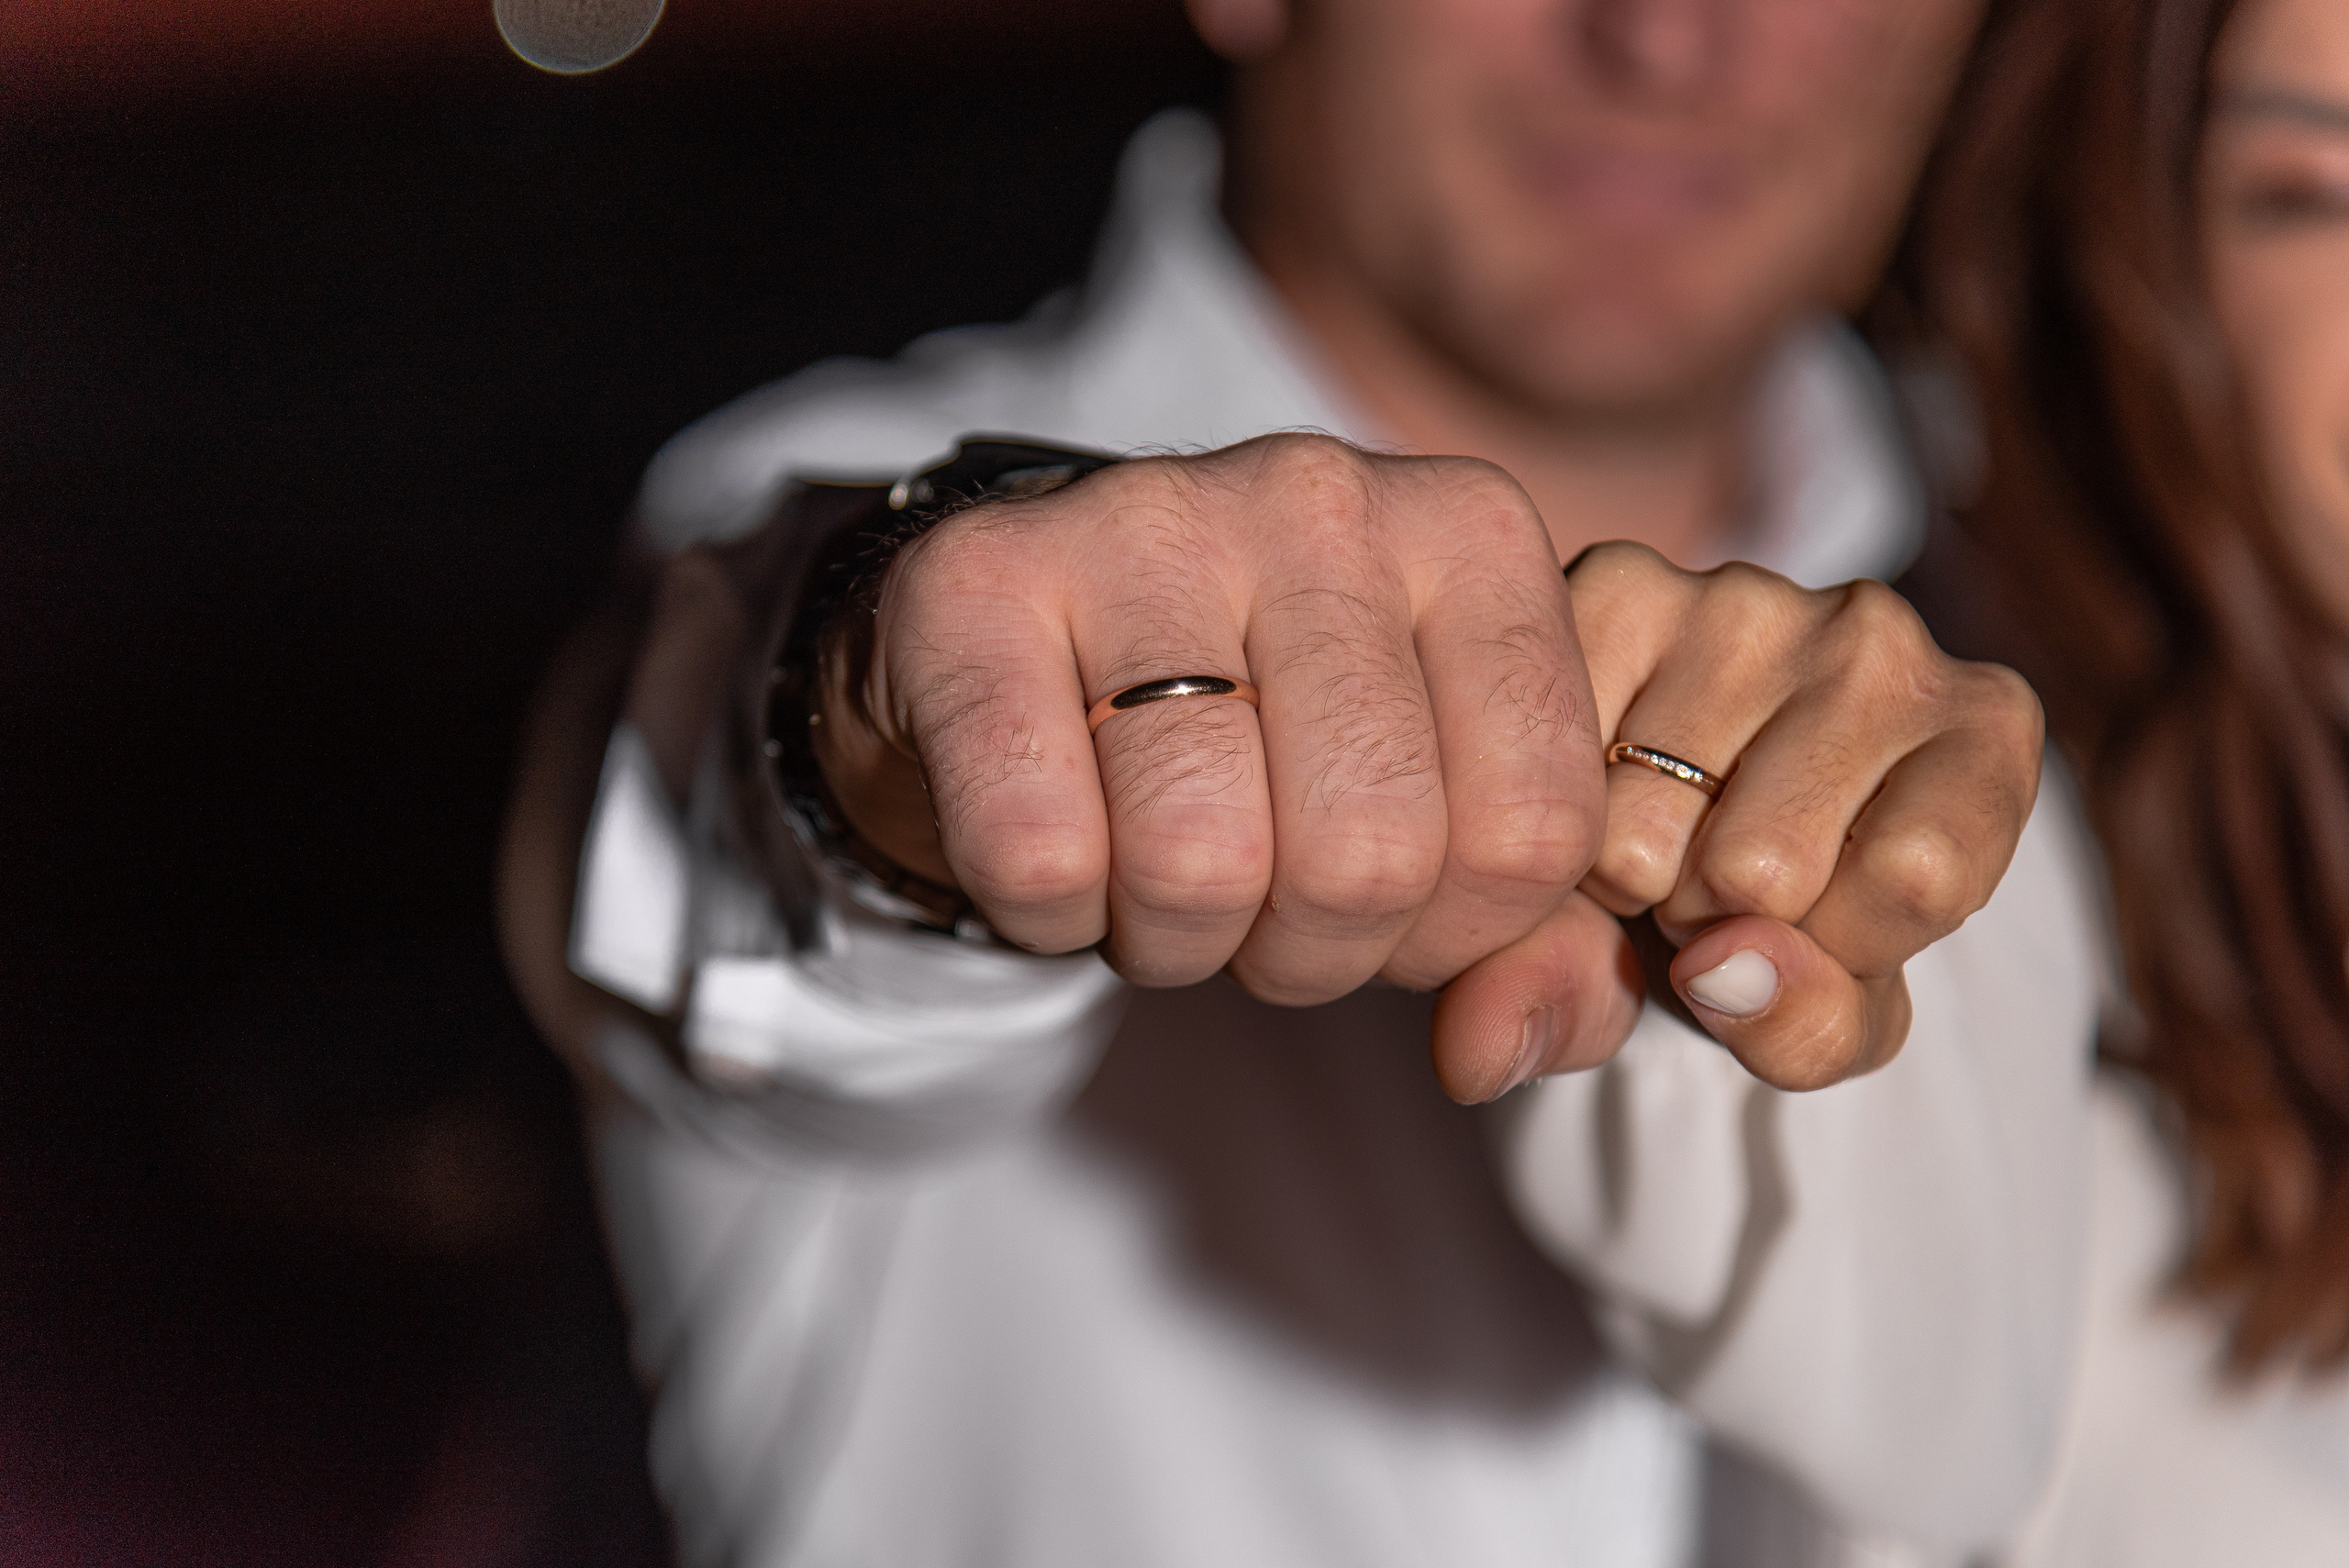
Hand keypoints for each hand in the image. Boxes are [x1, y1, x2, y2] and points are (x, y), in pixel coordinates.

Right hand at [810, 434, 1604, 1005]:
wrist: (1018, 638)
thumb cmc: (1255, 734)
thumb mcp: (1435, 813)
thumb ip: (1535, 944)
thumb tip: (1493, 1051)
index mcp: (1469, 537)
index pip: (1532, 831)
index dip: (1447, 937)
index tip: (1378, 899)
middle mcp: (1321, 498)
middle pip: (1370, 857)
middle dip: (1304, 949)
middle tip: (1252, 897)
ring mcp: (1144, 519)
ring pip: (1202, 859)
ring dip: (1169, 935)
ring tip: (1151, 867)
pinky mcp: (979, 580)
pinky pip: (1041, 850)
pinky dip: (1046, 913)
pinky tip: (1057, 847)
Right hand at [1431, 542, 2043, 1097]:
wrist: (1692, 835)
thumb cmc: (1788, 924)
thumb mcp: (1827, 1017)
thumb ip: (1805, 1028)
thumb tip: (1722, 968)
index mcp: (1984, 729)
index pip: (1916, 880)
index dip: (1840, 948)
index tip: (1819, 929)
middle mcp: (1880, 634)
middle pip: (1765, 866)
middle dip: (1717, 917)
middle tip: (1719, 882)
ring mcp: (1744, 596)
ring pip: (1639, 832)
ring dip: (1630, 875)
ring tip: (1664, 838)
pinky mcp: (1618, 586)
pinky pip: (1552, 773)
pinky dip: (1560, 818)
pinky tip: (1604, 787)